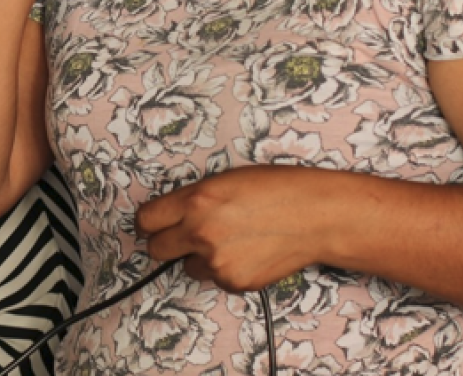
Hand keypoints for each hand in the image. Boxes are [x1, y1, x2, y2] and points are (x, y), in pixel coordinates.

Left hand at [136, 166, 328, 292]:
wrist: (316, 216)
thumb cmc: (276, 189)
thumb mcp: (225, 180)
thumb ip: (193, 198)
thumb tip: (170, 215)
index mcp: (196, 200)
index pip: (146, 220)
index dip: (149, 222)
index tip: (152, 224)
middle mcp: (201, 232)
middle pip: (156, 249)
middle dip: (166, 242)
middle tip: (183, 234)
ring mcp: (217, 261)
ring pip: (187, 266)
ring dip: (198, 257)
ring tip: (230, 239)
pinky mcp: (234, 282)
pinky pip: (214, 278)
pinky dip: (224, 269)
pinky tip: (247, 251)